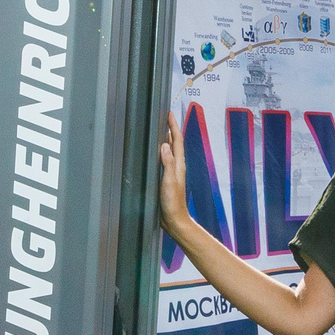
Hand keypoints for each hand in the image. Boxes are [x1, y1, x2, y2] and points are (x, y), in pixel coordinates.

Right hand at [157, 113, 192, 235]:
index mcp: (178, 165)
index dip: (173, 126)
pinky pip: (164, 160)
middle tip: (165, 117)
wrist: (174, 220)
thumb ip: (168, 163)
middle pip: (174, 143)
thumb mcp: (169, 181)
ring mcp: (172, 173)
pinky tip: (156, 153)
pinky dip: (161, 152)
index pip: (177, 141)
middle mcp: (176, 167)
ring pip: (170, 151)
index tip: (169, 114)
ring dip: (167, 140)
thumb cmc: (173, 203)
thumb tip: (164, 144)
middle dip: (170, 129)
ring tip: (161, 129)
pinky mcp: (166, 179)